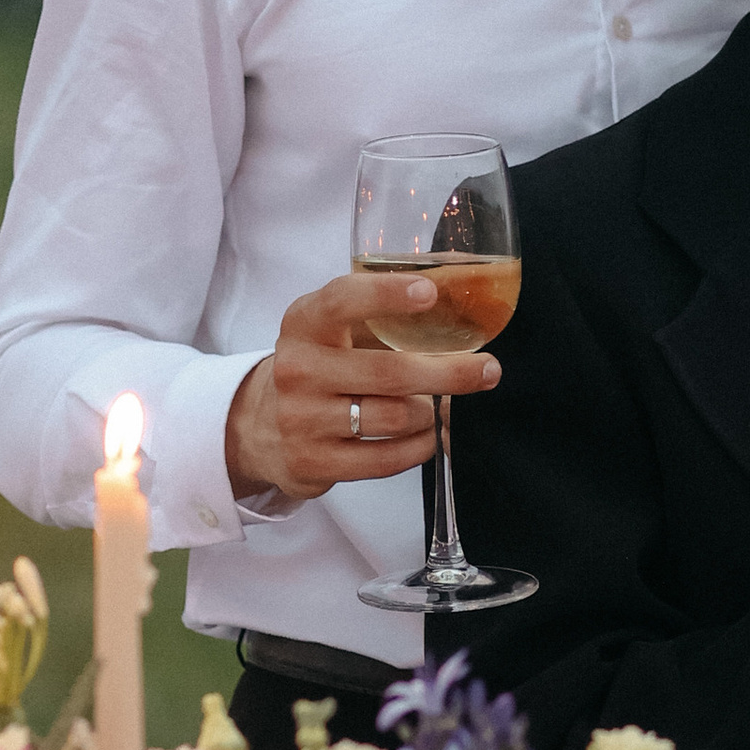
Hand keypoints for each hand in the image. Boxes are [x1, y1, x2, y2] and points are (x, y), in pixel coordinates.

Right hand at [223, 272, 501, 501]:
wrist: (262, 425)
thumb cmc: (321, 365)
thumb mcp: (333, 328)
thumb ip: (380, 310)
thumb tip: (459, 287)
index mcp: (304, 323)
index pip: (342, 301)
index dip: (387, 294)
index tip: (431, 291)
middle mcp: (297, 369)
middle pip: (389, 373)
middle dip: (449, 373)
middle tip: (487, 370)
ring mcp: (301, 419)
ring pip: (394, 418)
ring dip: (430, 413)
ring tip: (438, 406)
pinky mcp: (312, 462)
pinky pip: (386, 460)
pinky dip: (420, 447)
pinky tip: (429, 436)